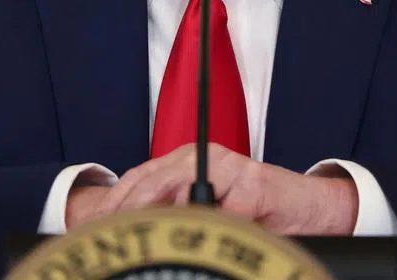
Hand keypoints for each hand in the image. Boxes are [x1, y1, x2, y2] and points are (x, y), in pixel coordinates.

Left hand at [65, 143, 357, 233]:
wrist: (305, 206)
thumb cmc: (252, 211)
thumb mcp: (206, 209)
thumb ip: (172, 212)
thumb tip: (129, 231)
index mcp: (184, 160)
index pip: (139, 179)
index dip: (114, 205)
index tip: (91, 229)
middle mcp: (202, 156)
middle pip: (152, 183)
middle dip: (127, 214)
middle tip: (110, 237)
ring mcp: (228, 167)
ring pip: (181, 195)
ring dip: (164, 223)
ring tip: (149, 240)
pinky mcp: (252, 184)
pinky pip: (223, 212)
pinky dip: (211, 228)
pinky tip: (202, 238)